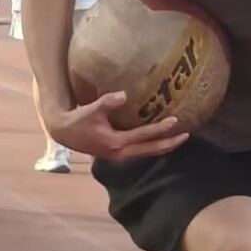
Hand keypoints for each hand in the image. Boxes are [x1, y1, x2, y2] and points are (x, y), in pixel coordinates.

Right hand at [47, 91, 187, 161]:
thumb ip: (108, 102)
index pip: (144, 136)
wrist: (64, 133)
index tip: (175, 121)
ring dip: (163, 146)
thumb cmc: (78, 119)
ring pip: (147, 152)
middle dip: (169, 143)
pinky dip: (152, 144)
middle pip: (151, 150)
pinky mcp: (118, 153)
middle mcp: (121, 153)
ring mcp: (120, 156)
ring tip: (178, 138)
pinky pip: (140, 150)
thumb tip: (125, 94)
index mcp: (116, 143)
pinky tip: (160, 138)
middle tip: (186, 135)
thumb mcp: (92, 109)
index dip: (160, 129)